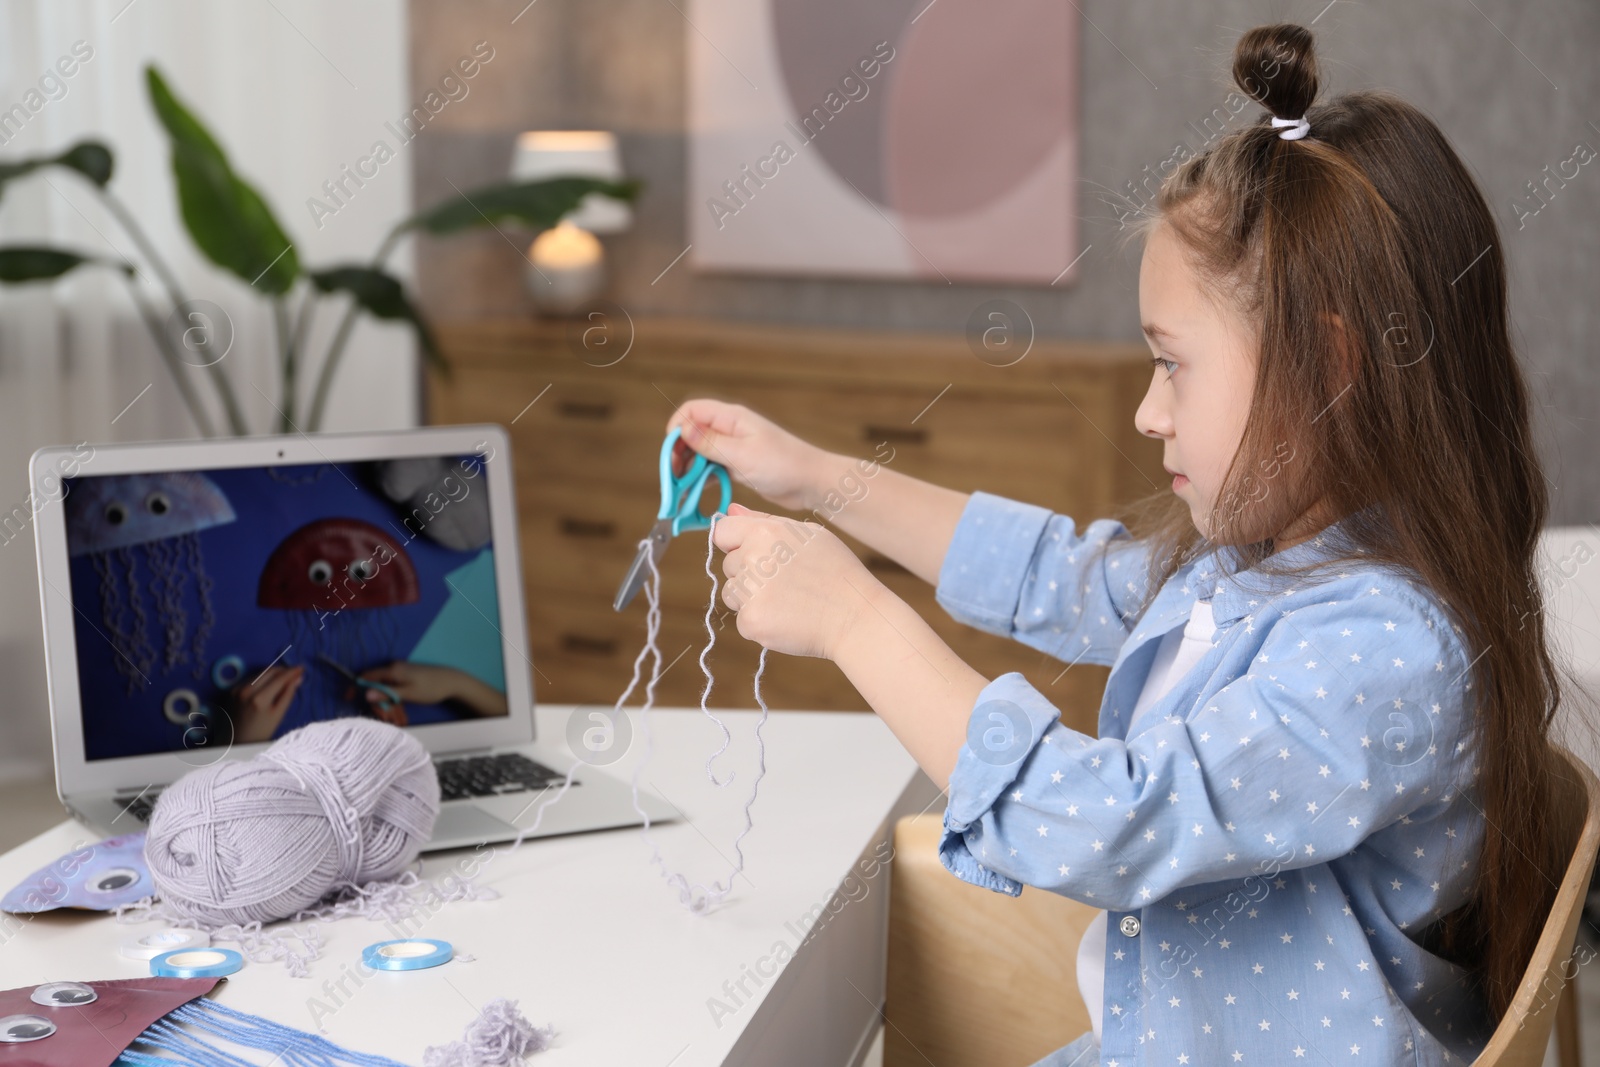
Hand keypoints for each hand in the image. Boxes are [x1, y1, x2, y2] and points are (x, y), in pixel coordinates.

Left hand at [229, 665, 302, 742]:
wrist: (237, 740)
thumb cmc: (261, 731)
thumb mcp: (278, 715)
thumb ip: (288, 694)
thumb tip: (298, 678)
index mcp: (260, 699)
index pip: (279, 678)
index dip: (292, 672)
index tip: (302, 668)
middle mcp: (247, 690)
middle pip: (269, 671)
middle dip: (283, 669)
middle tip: (295, 671)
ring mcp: (238, 689)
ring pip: (260, 673)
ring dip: (273, 672)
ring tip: (284, 676)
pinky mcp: (233, 689)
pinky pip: (252, 678)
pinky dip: (263, 677)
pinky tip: (269, 682)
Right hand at [358, 662, 507, 718]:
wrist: (453, 682)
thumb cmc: (432, 688)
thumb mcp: (408, 693)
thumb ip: (387, 693)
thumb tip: (366, 693)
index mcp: (392, 669)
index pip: (366, 675)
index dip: (355, 686)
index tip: (347, 698)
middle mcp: (394, 667)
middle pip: (374, 683)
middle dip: (375, 701)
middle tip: (383, 716)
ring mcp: (400, 671)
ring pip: (384, 688)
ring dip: (385, 703)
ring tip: (395, 718)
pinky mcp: (406, 677)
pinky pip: (392, 688)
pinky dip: (392, 700)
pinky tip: (399, 712)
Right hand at [667, 399, 830, 511]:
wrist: (811, 483)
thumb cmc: (783, 464)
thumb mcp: (742, 454)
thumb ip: (710, 443)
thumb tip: (682, 429)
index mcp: (732, 418)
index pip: (692, 411)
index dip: (677, 429)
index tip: (672, 453)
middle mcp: (730, 429)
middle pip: (692, 433)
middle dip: (679, 453)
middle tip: (674, 477)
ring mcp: (734, 447)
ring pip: (700, 452)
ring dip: (689, 468)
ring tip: (682, 489)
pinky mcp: (738, 465)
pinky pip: (712, 467)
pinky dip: (701, 478)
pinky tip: (695, 493)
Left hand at [712, 502, 879, 658]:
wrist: (855, 616)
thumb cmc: (835, 572)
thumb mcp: (808, 534)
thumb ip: (763, 521)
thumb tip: (730, 510)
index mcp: (765, 532)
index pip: (723, 531)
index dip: (734, 543)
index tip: (752, 554)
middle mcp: (753, 558)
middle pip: (729, 565)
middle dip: (750, 573)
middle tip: (787, 582)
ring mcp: (750, 592)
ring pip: (732, 593)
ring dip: (751, 598)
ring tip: (788, 600)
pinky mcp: (751, 621)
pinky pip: (742, 619)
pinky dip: (760, 622)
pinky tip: (787, 618)